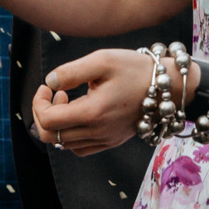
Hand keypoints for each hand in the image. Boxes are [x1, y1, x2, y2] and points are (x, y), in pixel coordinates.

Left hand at [30, 50, 154, 156]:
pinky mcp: (113, 141)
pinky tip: (78, 114)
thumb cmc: (137, 70)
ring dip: (57, 123)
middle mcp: (99, 132)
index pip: (47, 120)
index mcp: (93, 113)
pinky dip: (70, 134)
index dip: (38, 102)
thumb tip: (50, 83)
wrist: (170, 86)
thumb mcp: (102, 60)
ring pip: (64, 144)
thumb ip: (70, 72)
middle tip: (56, 93)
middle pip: (50, 137)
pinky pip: (81, 148)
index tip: (47, 86)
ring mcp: (107, 140)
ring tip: (68, 99)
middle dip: (43, 113)